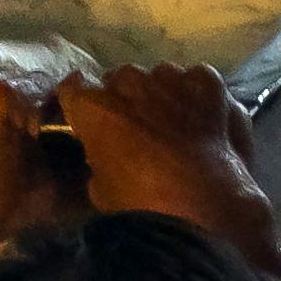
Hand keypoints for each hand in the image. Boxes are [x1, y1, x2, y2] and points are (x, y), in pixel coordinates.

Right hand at [63, 65, 270, 234]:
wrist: (202, 204)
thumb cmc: (143, 204)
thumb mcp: (102, 191)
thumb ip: (98, 160)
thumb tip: (105, 155)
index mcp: (94, 108)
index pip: (74, 87)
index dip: (79, 100)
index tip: (85, 113)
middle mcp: (129, 83)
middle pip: (120, 79)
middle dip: (124, 98)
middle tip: (135, 126)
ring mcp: (171, 78)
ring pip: (159, 75)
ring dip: (161, 93)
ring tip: (174, 122)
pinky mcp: (207, 82)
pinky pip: (196, 78)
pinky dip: (196, 93)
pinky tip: (203, 114)